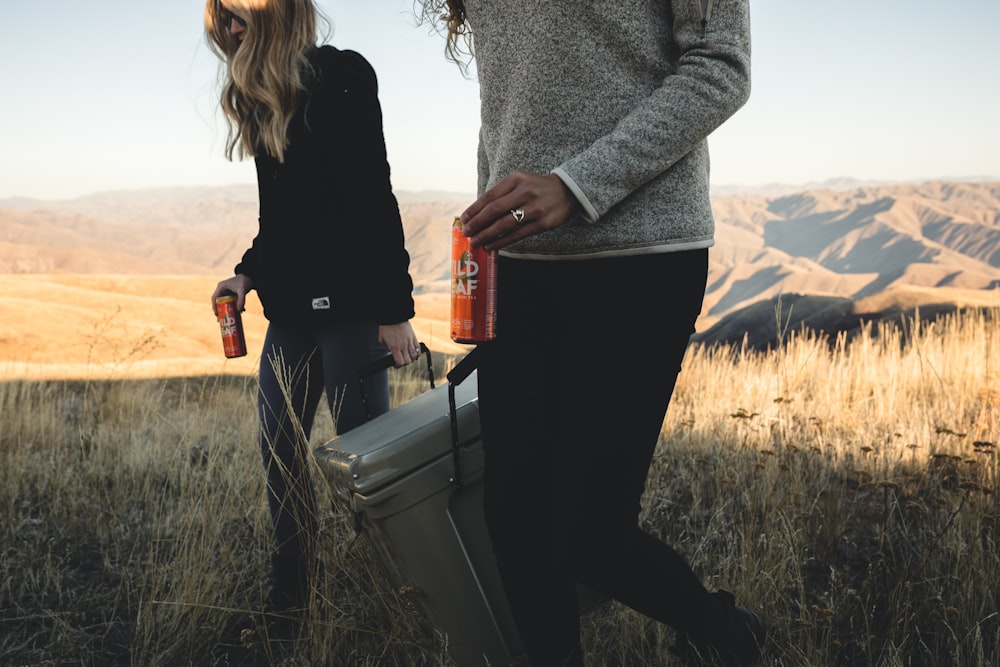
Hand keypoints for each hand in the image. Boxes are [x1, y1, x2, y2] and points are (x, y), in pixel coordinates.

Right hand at [211, 274, 252, 314]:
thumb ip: (241, 299)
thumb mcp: (242, 290)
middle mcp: (222, 290)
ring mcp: (227, 292)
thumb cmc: (245, 281)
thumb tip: (239, 310)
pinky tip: (241, 311)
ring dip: (228, 310)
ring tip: (231, 318)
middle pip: (218, 302)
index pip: (214, 298)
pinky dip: (234, 307)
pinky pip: (231, 303)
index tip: (216, 314)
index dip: (214, 307)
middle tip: (221, 320)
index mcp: (221, 287)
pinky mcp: (232, 295)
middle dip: (220, 311)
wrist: (251, 277)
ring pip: (225, 303)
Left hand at [379, 321, 420, 366]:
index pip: (400, 362)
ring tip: (408, 357)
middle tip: (402, 361)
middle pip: (408, 361)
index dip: (398, 366)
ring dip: (411, 359)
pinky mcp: (414, 337)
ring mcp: (409, 341)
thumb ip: (386, 348)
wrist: (394, 316)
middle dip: (405, 363)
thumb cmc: (386, 327)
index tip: (396, 364)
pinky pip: (418, 348)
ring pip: (414, 356)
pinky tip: (415, 354)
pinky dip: (418, 353)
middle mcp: (403, 346)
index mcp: (394, 347)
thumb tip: (391, 352)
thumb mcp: (381, 339)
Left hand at [460, 171, 579, 250]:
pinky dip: (502, 242)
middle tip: (466, 233)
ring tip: (476, 242)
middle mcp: (524, 192)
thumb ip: (501, 193)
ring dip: (487, 235)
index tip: (463, 219)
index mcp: (516, 179)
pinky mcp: (542, 223)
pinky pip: (517, 235)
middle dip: (477, 223)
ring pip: (504, 224)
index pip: (489, 196)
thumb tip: (477, 213)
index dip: (474, 210)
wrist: (567, 191)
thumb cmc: (536, 187)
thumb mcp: (519, 182)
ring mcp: (534, 208)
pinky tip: (491, 246)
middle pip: (494, 210)